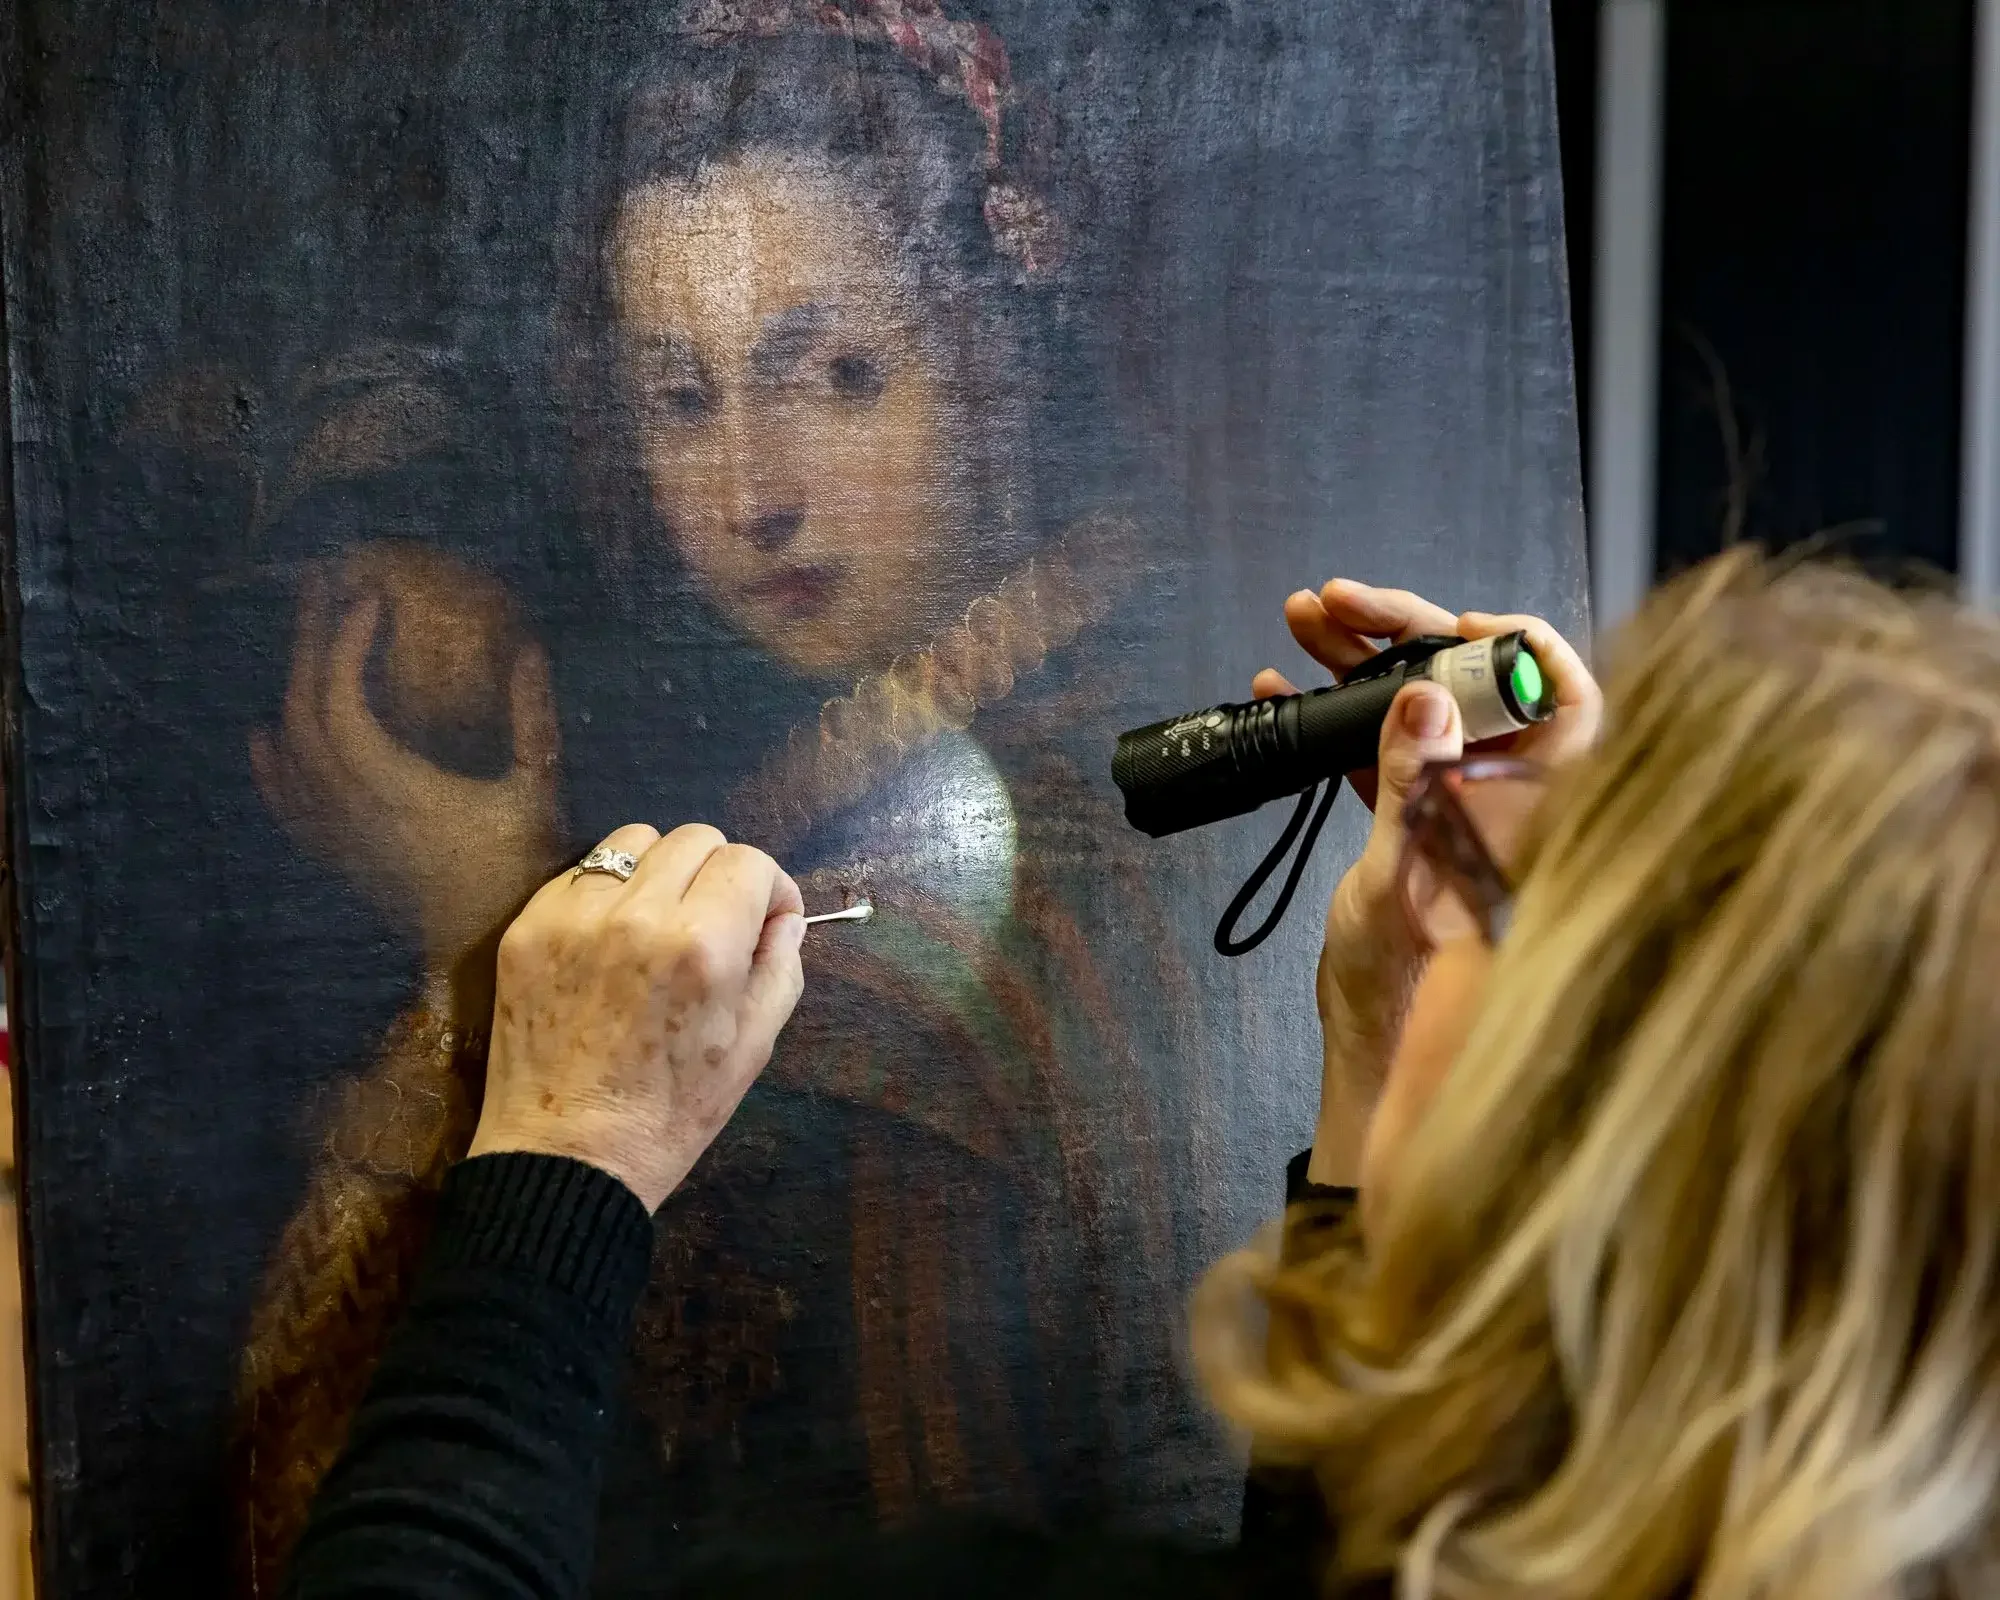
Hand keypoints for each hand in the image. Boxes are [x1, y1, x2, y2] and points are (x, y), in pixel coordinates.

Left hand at [250, 559, 561, 997]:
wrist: (486, 944)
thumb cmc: (522, 866)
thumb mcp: (538, 787)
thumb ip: (532, 718)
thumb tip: (529, 650)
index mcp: (400, 785)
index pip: (345, 702)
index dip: (346, 646)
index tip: (370, 603)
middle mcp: (355, 807)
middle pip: (305, 713)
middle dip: (310, 646)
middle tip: (323, 592)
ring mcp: (339, 833)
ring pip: (291, 751)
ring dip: (293, 690)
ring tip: (308, 642)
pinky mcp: (338, 854)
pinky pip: (287, 805)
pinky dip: (270, 766)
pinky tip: (262, 736)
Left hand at [469, 824, 807, 1211]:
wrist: (567, 1159)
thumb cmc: (672, 1115)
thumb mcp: (754, 1048)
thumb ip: (780, 967)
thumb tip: (782, 917)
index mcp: (702, 946)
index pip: (748, 862)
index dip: (769, 889)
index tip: (764, 921)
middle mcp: (637, 915)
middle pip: (695, 840)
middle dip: (719, 875)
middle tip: (714, 924)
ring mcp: (573, 917)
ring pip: (634, 841)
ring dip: (660, 871)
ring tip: (658, 923)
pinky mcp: (527, 928)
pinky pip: (580, 874)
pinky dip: (607, 894)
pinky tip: (610, 943)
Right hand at [1253, 581, 1600, 1184]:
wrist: (1376, 1046)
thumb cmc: (1406, 978)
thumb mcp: (1405, 873)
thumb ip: (1415, 781)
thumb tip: (1422, 695)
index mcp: (1536, 802)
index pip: (1562, 690)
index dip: (1518, 642)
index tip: (1451, 625)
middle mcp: (1508, 794)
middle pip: (1473, 682)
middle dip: (1402, 632)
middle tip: (1334, 603)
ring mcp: (1458, 805)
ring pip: (1419, 708)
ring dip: (1356, 664)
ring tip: (1298, 624)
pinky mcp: (1413, 823)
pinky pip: (1382, 750)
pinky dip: (1335, 719)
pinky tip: (1282, 692)